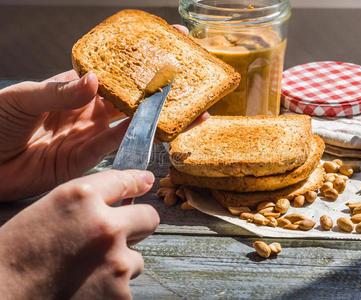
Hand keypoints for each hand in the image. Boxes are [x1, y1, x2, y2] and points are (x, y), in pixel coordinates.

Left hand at [0, 24, 207, 201]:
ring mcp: (90, 134)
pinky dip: (138, 139)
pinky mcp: (87, 159)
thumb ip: (58, 92)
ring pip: (132, 124)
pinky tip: (161, 131)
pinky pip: (117, 147)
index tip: (167, 45)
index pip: (115, 71)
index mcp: (73, 87)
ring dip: (160, 118)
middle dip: (160, 91)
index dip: (140, 60)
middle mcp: (88, 109)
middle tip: (190, 82)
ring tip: (190, 111)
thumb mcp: (21, 98)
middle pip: (131, 99)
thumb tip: (94, 81)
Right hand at [0, 169, 157, 298]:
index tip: (144, 183)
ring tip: (86, 273)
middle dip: (138, 225)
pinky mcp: (120, 295)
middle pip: (149, 218)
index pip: (125, 181)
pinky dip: (111, 289)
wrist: (2, 296)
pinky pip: (126, 286)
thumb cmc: (16, 256)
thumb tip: (125, 197)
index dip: (136, 183)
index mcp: (81, 198)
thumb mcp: (47, 210)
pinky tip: (85, 290)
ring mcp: (116, 262)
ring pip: (136, 258)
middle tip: (118, 237)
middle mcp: (105, 226)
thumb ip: (86, 202)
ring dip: (119, 263)